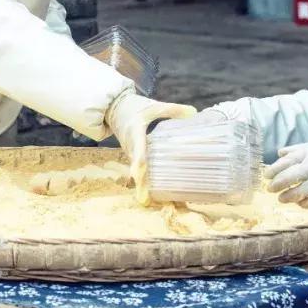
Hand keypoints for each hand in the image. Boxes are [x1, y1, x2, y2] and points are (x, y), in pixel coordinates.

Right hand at [106, 89, 195, 204]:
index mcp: (135, 133)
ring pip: (137, 172)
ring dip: (143, 186)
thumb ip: (172, 110)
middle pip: (137, 169)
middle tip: (146, 201)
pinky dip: (144, 181)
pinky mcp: (132, 155)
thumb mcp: (152, 106)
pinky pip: (138, 170)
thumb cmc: (134, 106)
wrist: (113, 108)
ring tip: (153, 202)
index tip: (140, 177)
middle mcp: (130, 146)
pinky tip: (154, 193)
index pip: (138, 152)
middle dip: (142, 185)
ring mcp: (130, 152)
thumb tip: (193, 112)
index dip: (140, 166)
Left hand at [265, 141, 307, 208]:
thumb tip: (279, 153)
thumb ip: (297, 150)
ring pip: (298, 192)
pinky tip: (299, 203)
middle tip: (270, 189)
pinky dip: (303, 204)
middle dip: (276, 184)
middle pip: (289, 177)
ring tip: (281, 198)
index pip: (286, 161)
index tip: (266, 176)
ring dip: (287, 196)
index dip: (273, 170)